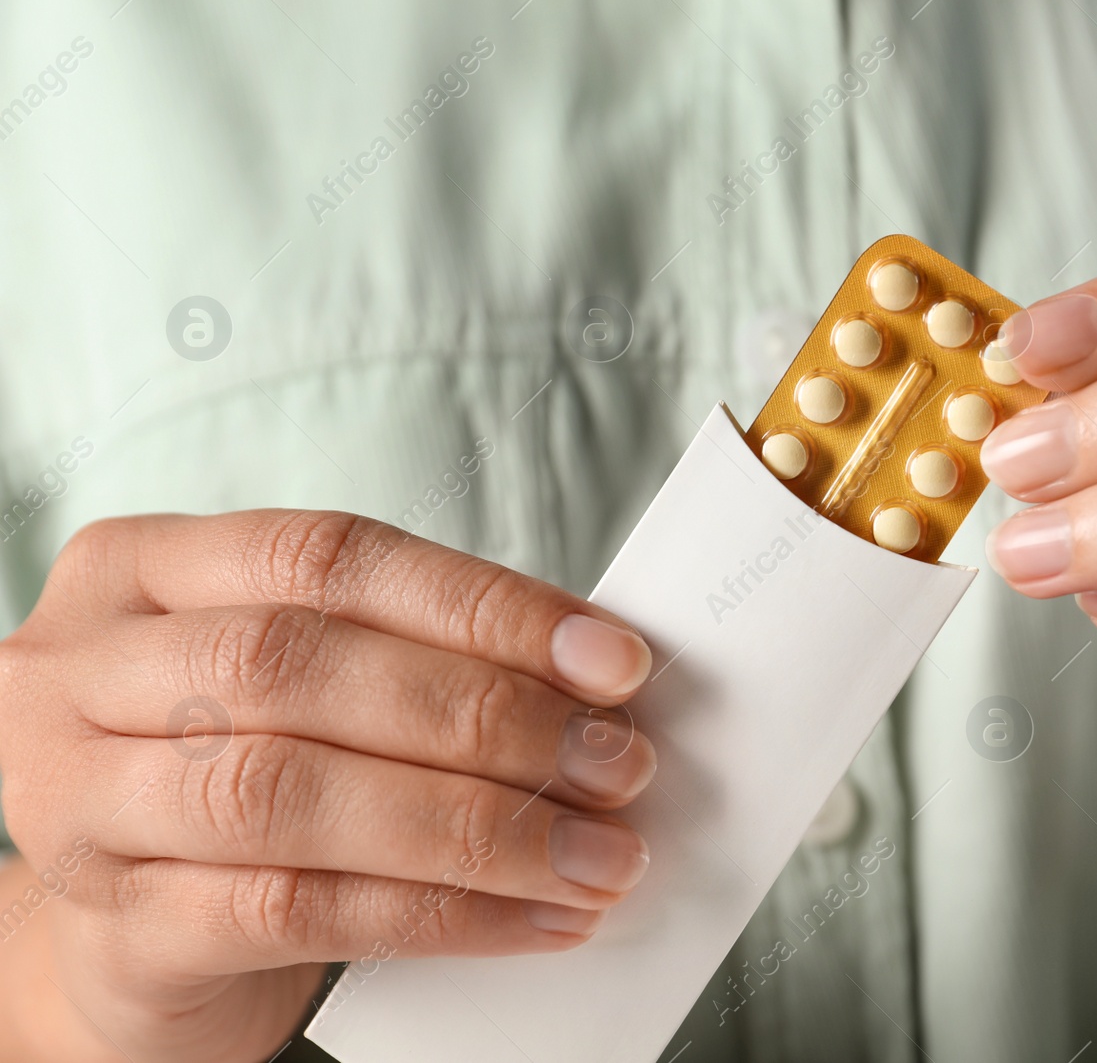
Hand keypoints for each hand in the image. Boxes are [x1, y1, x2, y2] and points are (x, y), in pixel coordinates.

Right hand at [0, 511, 656, 1062]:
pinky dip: (437, 914)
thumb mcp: (297, 692)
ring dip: (475, 824)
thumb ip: (405, 660)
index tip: (610, 657)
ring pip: (289, 792)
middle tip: (615, 762)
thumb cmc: (233, 781)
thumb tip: (591, 680)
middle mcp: (82, 674)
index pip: (328, 555)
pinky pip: (292, 914)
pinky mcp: (116, 934)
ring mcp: (77, 805)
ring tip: (594, 853)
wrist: (127, 944)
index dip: (481, 604)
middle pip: (302, 665)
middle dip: (486, 713)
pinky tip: (533, 919)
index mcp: (138, 571)